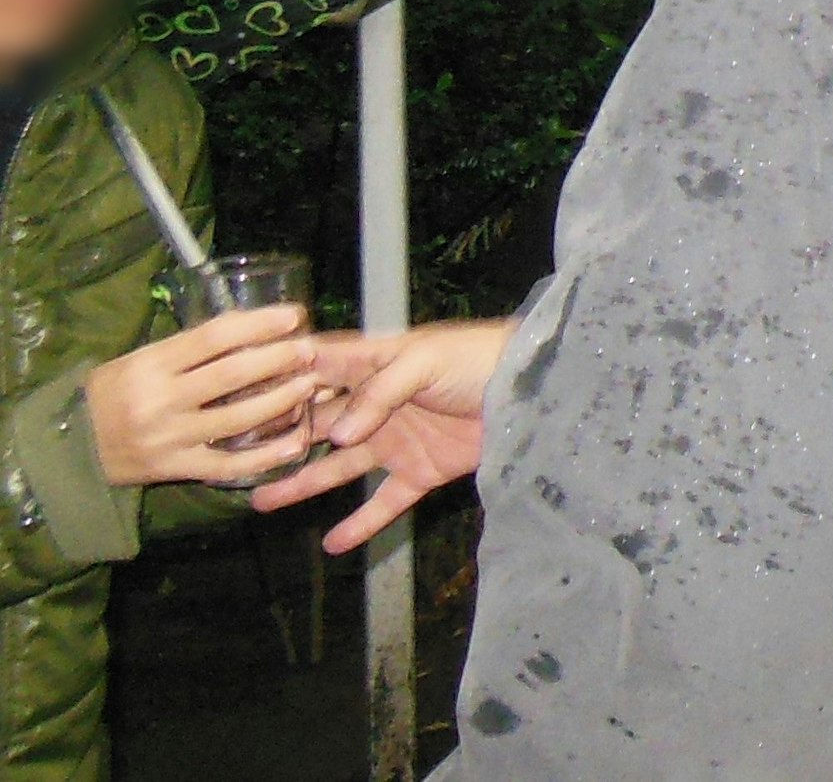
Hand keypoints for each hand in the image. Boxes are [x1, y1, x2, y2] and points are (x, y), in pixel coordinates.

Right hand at [86, 306, 317, 486]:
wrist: (69, 448)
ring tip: (308, 386)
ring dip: (280, 401)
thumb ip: (187, 349)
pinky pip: (227, 465)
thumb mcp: (139, 360)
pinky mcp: (174, 469)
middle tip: (309, 350)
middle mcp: (161, 400)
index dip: (259, 324)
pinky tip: (294, 443)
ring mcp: (169, 437)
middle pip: (231, 375)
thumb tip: (249, 326)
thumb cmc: (111, 394)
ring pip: (237, 419)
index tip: (294, 315)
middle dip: (278, 360)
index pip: (214, 337)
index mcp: (151, 364)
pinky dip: (265, 456)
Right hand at [250, 316, 511, 553]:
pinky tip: (332, 544)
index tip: (233, 398)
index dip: (279, 383)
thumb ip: (379, 390)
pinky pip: (384, 502)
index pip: (317, 372)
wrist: (534, 390)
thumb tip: (338, 433)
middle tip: (229, 459)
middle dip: (277, 439)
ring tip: (259, 501)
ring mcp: (396, 440)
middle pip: (317, 424)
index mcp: (374, 366)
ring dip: (302, 483)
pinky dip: (360, 524)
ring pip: (338, 467)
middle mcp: (376, 405)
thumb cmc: (479, 357)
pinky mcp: (422, 472)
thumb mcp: (425, 359)